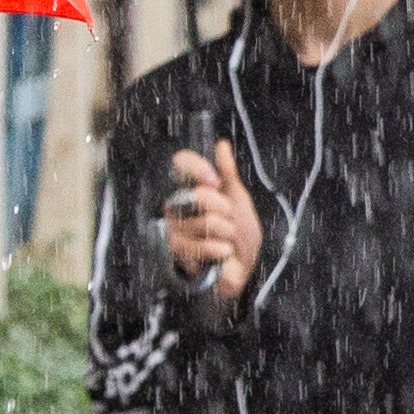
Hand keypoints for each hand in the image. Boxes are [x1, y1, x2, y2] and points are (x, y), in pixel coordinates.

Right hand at [163, 146, 262, 305]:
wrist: (239, 269)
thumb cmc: (239, 236)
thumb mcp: (239, 200)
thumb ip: (228, 174)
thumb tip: (221, 145)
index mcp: (191, 189)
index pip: (181, 163)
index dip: (197, 168)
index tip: (214, 181)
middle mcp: (177, 206)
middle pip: (198, 194)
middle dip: (224, 209)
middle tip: (228, 220)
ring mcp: (175, 228)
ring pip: (206, 221)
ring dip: (227, 232)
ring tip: (226, 239)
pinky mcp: (177, 252)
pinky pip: (203, 244)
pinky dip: (221, 249)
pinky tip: (222, 253)